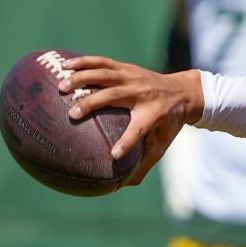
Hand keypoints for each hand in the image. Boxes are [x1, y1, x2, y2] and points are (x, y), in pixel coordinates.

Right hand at [58, 56, 203, 184]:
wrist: (184, 91)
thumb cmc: (169, 122)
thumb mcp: (163, 142)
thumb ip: (146, 162)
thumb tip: (127, 184)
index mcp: (152, 114)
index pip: (139, 130)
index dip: (127, 143)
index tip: (113, 155)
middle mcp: (142, 94)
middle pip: (114, 97)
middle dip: (93, 104)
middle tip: (72, 115)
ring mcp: (133, 78)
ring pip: (105, 74)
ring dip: (82, 78)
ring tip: (61, 87)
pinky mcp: (126, 68)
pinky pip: (102, 62)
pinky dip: (83, 62)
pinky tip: (64, 65)